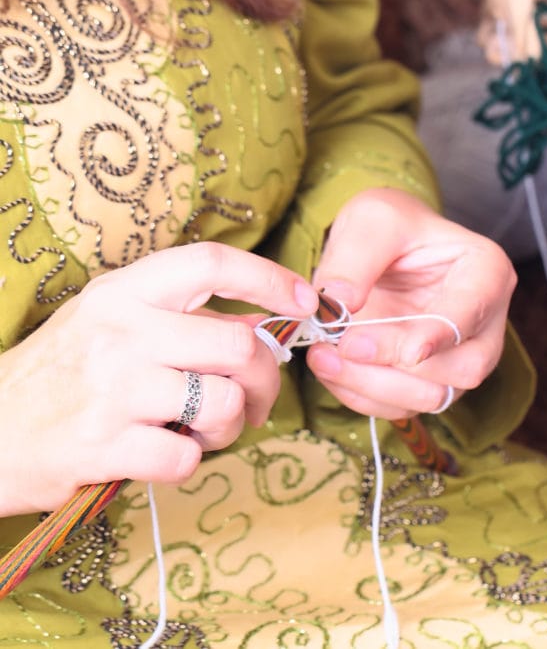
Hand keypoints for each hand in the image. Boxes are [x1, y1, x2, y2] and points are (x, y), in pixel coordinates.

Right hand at [0, 242, 318, 515]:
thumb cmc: (62, 377)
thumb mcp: (114, 326)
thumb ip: (184, 320)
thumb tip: (263, 324)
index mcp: (123, 292)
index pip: (211, 263)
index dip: (269, 278)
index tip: (305, 301)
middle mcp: (119, 331)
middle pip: (238, 346)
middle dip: (264, 380)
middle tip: (252, 401)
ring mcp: (110, 388)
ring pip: (222, 403)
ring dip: (228, 426)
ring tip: (202, 430)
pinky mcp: (102, 445)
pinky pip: (188, 457)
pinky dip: (189, 462)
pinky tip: (164, 454)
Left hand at [308, 188, 516, 418]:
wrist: (382, 248)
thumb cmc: (389, 225)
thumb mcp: (371, 218)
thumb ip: (354, 258)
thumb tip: (338, 304)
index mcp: (487, 272)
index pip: (471, 314)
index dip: (430, 336)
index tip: (380, 344)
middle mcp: (485, 323)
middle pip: (464, 369)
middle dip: (398, 368)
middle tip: (341, 346)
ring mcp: (461, 358)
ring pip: (434, 397)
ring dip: (373, 388)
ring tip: (323, 358)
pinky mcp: (430, 382)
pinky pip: (403, 408)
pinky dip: (362, 397)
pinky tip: (331, 369)